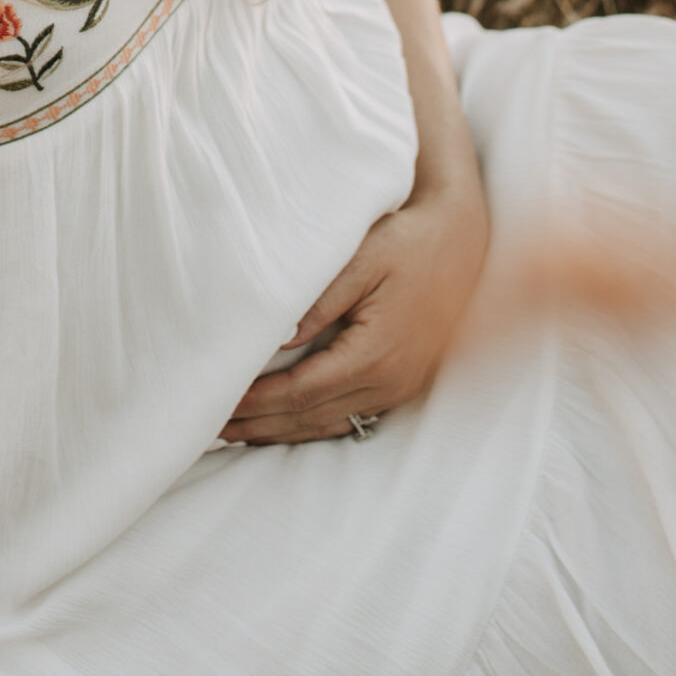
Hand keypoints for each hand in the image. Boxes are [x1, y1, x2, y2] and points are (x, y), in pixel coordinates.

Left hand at [221, 176, 489, 444]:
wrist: (463, 242)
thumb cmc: (408, 243)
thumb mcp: (362, 260)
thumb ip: (320, 301)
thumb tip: (278, 338)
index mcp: (375, 356)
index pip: (302, 392)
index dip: (259, 402)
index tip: (220, 402)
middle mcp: (390, 383)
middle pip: (312, 417)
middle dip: (260, 425)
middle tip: (213, 427)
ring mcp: (400, 389)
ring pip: (330, 424)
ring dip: (282, 432)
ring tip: (237, 432)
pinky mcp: (404, 385)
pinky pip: (351, 417)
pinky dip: (313, 425)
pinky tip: (286, 424)